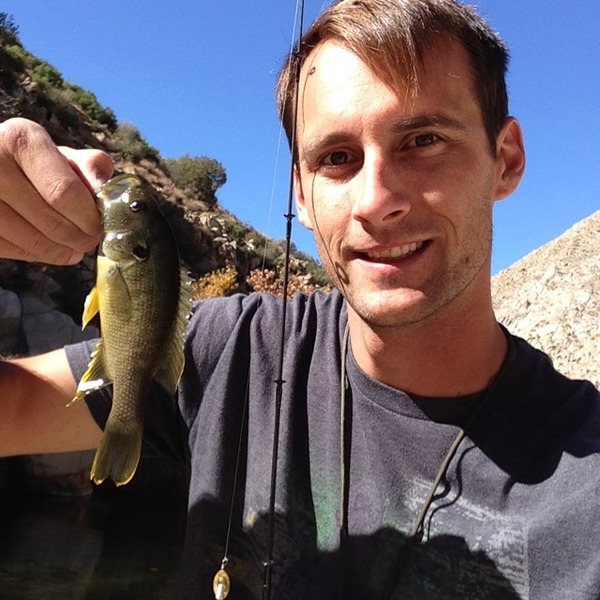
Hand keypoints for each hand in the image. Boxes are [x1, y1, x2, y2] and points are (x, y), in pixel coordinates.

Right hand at [0, 118, 113, 264]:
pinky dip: (39, 255)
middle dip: (81, 238)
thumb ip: (89, 167)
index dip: (89, 217)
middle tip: (90, 240)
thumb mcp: (62, 155)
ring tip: (74, 247)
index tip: (99, 225)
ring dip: (62, 251)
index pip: (65, 193)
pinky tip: (51, 249)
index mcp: (21, 141)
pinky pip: (14, 252)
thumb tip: (104, 189)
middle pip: (52, 222)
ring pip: (33, 242)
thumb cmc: (34, 162)